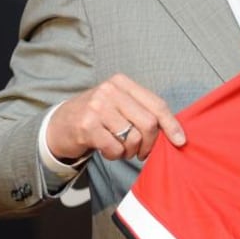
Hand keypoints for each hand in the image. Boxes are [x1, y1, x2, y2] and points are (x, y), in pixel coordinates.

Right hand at [47, 74, 185, 161]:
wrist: (58, 125)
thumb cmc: (97, 117)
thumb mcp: (119, 105)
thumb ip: (142, 112)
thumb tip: (173, 132)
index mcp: (123, 83)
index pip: (157, 104)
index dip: (171, 125)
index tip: (180, 141)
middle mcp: (110, 91)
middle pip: (148, 123)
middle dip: (149, 144)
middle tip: (142, 152)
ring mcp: (97, 107)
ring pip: (132, 138)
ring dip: (130, 151)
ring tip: (121, 149)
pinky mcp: (86, 126)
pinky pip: (115, 148)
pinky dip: (115, 155)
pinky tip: (108, 150)